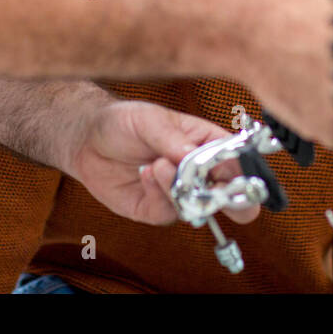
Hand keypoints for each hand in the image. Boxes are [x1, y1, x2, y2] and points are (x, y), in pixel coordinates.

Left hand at [66, 99, 260, 226]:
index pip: (237, 162)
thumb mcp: (150, 120)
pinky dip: (157, 194)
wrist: (88, 140)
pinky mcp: (156, 209)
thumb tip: (193, 157)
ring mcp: (179, 192)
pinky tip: (144, 175)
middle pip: (230, 196)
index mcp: (207, 143)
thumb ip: (172, 139)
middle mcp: (199, 171)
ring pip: (196, 205)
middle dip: (232, 201)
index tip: (238, 177)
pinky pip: (167, 213)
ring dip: (178, 188)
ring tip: (157, 165)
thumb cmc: (124, 121)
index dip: (245, 173)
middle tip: (218, 194)